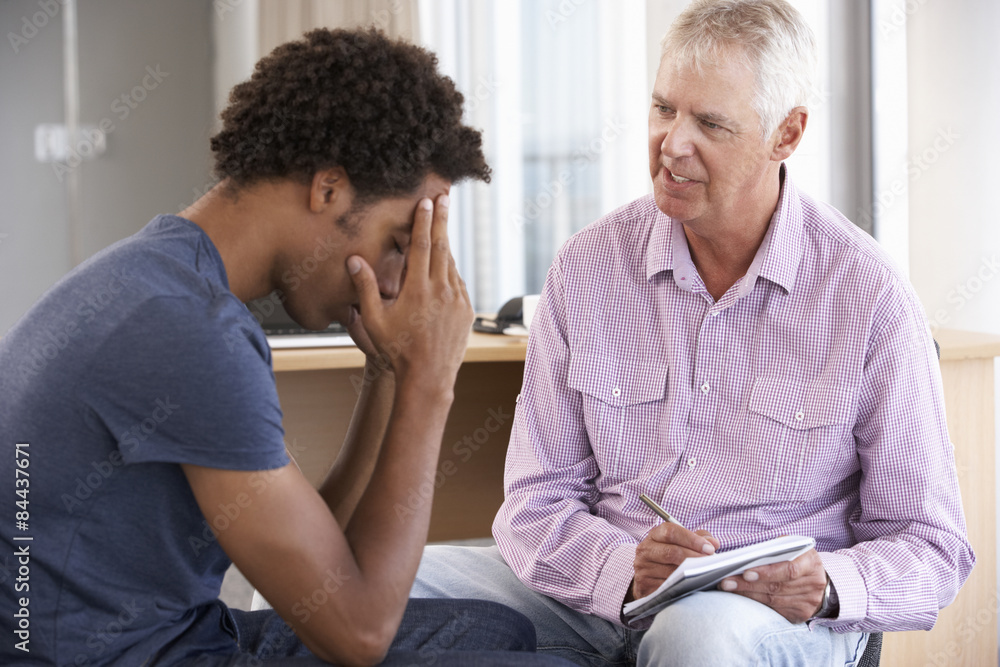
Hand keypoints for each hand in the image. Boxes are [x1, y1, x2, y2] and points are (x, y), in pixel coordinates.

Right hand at [346, 195, 473, 393]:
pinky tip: (444, 268)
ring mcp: (457, 300)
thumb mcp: (374, 320)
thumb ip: (365, 287)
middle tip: (444, 198)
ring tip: (440, 230)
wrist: (428, 378)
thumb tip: (354, 259)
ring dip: (445, 246)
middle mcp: (441, 290)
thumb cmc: (397, 350)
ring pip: (451, 265)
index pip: (421, 246)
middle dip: (442, 221)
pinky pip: (458, 284)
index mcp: (418, 289)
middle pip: (442, 246)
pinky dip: (450, 272)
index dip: (424, 221)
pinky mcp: (466, 311)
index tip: (427, 202)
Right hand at [631, 523, 720, 599]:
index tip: (709, 548)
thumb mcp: (681, 542)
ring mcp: (643, 569)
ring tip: (706, 574)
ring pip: (670, 572)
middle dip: (694, 558)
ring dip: (691, 574)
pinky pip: (667, 587)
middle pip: (671, 552)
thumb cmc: (670, 556)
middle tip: (711, 563)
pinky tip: (694, 586)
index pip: (670, 532)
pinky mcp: (645, 586)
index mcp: (654, 535)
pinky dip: (683, 587)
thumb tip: (713, 543)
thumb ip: (699, 538)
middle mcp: (645, 550)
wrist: (649, 576)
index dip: (692, 539)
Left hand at [718, 548, 826, 623]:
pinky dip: (756, 604)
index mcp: (811, 562)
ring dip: (748, 595)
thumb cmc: (796, 558)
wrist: (818, 580)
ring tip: (728, 588)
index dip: (767, 572)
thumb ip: (774, 548)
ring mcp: (808, 602)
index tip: (745, 572)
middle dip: (748, 585)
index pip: (789, 569)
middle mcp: (813, 584)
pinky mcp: (801, 614)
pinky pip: (775, 611)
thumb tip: (748, 556)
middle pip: (777, 587)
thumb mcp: (791, 547)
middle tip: (726, 582)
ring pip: (774, 601)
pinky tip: (741, 598)